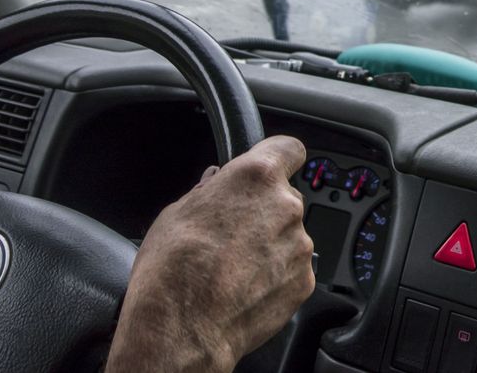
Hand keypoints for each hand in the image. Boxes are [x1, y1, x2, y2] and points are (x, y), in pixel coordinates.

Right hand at [106, 135, 314, 372]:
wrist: (182, 328)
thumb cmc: (172, 269)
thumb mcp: (176, 212)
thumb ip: (208, 191)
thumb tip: (215, 183)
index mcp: (256, 177)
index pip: (289, 148)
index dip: (279, 157)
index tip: (274, 164)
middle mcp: (286, 206)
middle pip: (286, 197)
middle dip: (265, 210)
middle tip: (234, 232)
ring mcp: (299, 245)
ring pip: (289, 236)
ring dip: (270, 245)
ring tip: (234, 267)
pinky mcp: (303, 281)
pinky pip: (292, 269)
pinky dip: (275, 276)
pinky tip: (246, 287)